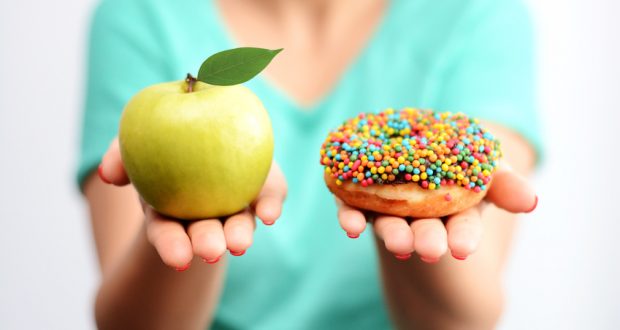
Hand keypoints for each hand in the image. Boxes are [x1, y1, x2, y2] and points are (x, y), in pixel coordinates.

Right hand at [98, 138, 286, 269]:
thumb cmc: (164, 140)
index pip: (166, 231)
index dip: (171, 245)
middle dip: (207, 243)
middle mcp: (204, 213)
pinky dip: (270, 204)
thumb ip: (119, 154)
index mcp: (169, 208)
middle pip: (206, 232)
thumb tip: (109, 175)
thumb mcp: (134, 143)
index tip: (179, 259)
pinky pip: (268, 197)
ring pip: (238, 222)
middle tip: (212, 251)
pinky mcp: (262, 188)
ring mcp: (235, 204)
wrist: (206, 127)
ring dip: (239, 233)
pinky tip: (271, 214)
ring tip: (240, 244)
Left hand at [335, 166, 536, 262]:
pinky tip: (351, 227)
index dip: (464, 238)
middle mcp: (420, 215)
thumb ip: (504, 183)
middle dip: (428, 240)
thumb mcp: (486, 165)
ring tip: (397, 244)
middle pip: (424, 231)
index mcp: (454, 211)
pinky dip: (350, 217)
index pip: (462, 228)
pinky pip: (350, 208)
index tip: (464, 249)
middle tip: (429, 251)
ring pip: (388, 224)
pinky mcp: (357, 196)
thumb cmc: (458, 160)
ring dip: (393, 235)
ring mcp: (387, 207)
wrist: (416, 144)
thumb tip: (531, 201)